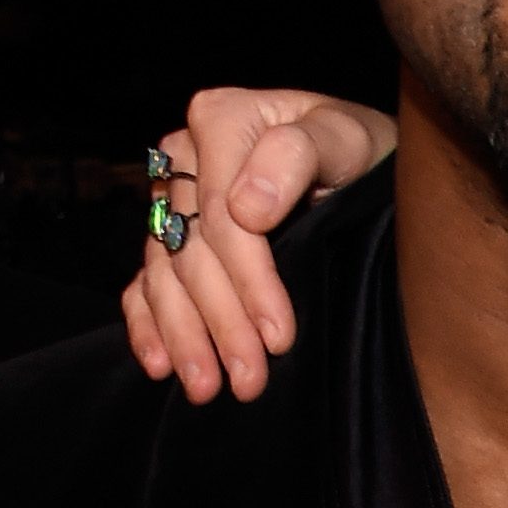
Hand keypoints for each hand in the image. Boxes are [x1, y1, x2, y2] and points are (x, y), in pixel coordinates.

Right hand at [118, 88, 395, 401]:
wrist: (363, 162)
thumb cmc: (360, 148)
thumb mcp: (350, 137)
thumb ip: (300, 153)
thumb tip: (246, 207)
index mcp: (224, 119)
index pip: (222, 214)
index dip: (249, 281)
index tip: (279, 335)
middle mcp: (185, 155)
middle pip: (194, 252)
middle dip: (222, 323)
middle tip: (249, 379)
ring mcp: (173, 198)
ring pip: (166, 275)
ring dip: (184, 337)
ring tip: (207, 388)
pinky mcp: (169, 234)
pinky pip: (144, 282)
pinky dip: (148, 325)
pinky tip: (161, 363)